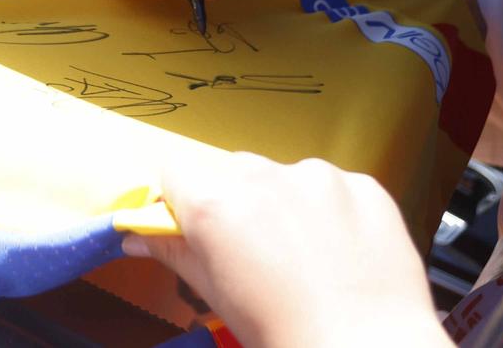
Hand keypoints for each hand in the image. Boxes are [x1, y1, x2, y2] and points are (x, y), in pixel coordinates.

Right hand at [125, 151, 448, 347]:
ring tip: (304, 257)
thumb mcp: (217, 297)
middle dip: (235, 202)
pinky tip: (339, 253)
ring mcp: (318, 177)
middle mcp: (264, 178)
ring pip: (284, 176)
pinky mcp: (363, 184)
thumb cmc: (290, 336)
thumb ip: (176, 253)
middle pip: (231, 171)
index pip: (175, 171)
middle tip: (252, 252)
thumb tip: (140, 236)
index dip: (181, 199)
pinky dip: (332, 211)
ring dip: (286, 203)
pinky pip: (334, 186)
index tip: (192, 224)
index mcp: (215, 205)